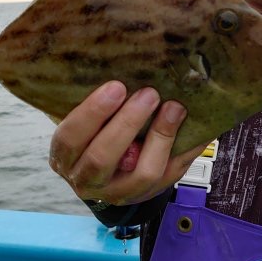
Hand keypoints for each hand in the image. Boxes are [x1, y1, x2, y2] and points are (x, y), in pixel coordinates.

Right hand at [48, 81, 208, 206]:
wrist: (111, 178)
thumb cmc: (96, 137)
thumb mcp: (87, 124)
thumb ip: (99, 104)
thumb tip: (128, 65)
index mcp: (65, 157)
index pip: (70, 137)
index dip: (92, 113)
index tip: (116, 86)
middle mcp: (87, 180)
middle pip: (103, 158)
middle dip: (128, 123)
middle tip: (149, 93)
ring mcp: (119, 192)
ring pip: (142, 174)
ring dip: (161, 137)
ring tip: (175, 108)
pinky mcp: (149, 194)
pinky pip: (172, 174)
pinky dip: (185, 149)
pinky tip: (196, 127)